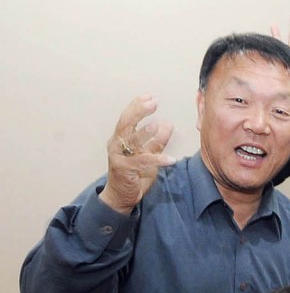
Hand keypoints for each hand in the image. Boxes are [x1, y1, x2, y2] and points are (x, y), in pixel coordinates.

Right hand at [99, 95, 174, 213]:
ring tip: (155, 126)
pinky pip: (141, 162)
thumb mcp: (148, 155)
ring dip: (143, 133)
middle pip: (125, 124)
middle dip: (138, 111)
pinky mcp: (123, 169)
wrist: (122, 196)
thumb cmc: (134, 174)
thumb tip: (168, 124)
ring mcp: (117, 156)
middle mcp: (116, 144)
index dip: (137, 106)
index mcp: (121, 138)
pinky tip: (171, 159)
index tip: (149, 96)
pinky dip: (156, 159)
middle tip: (152, 102)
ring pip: (129, 141)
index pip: (127, 118)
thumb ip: (157, 141)